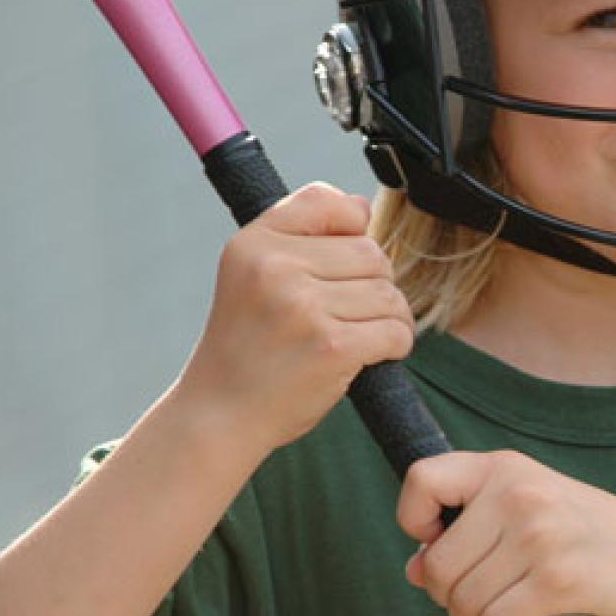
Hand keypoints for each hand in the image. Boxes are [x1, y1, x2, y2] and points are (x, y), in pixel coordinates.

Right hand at [173, 182, 413, 453]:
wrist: (219, 415)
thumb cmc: (246, 346)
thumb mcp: (250, 277)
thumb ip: (300, 237)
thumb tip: (362, 206)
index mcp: (253, 243)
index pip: (325, 200)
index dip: (350, 224)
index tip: (341, 261)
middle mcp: (274, 268)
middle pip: (370, 251)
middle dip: (374, 283)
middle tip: (350, 312)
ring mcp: (303, 307)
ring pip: (388, 293)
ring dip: (389, 316)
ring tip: (362, 334)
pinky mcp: (332, 346)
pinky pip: (395, 330)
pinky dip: (397, 344)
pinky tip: (374, 354)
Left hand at [398, 451, 615, 615]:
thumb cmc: (580, 533)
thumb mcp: (525, 506)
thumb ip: (469, 528)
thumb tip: (414, 568)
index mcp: (505, 469)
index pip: (422, 480)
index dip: (413, 519)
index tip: (435, 540)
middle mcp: (519, 495)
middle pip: (438, 565)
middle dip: (446, 595)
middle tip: (475, 598)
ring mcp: (539, 538)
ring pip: (462, 602)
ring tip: (497, 615)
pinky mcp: (558, 582)